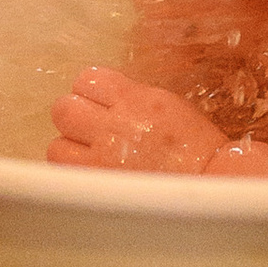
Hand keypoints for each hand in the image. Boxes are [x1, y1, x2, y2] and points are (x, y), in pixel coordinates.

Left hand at [50, 66, 227, 171]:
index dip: (87, 92)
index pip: (86, 79)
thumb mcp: (166, 103)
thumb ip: (131, 98)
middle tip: (87, 130)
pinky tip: (91, 176)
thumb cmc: (195, 145)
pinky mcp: (103, 186)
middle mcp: (115, 124)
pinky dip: (76, 176)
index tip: (95, 103)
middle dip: (72, 118)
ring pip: (57, 147)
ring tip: (88, 157)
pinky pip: (70, 178)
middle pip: (64, 109)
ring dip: (70, 150)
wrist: (210, 180)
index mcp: (135, 98)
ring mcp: (105, 159)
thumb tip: (102, 100)